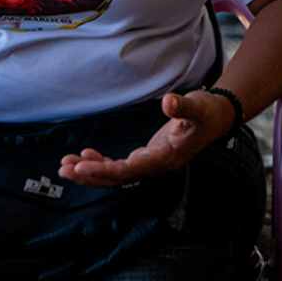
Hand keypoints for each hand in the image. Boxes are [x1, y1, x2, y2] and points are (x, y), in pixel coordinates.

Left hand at [58, 91, 234, 186]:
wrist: (217, 117)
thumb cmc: (207, 112)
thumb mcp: (197, 106)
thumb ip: (183, 106)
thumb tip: (168, 102)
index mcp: (165, 158)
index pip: (129, 170)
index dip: (104, 169)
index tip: (82, 165)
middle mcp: (155, 166)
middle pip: (117, 178)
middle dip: (90, 174)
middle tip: (64, 169)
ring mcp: (151, 163)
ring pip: (116, 175)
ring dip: (91, 170)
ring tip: (65, 165)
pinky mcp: (148, 157)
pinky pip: (120, 166)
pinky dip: (101, 162)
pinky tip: (85, 155)